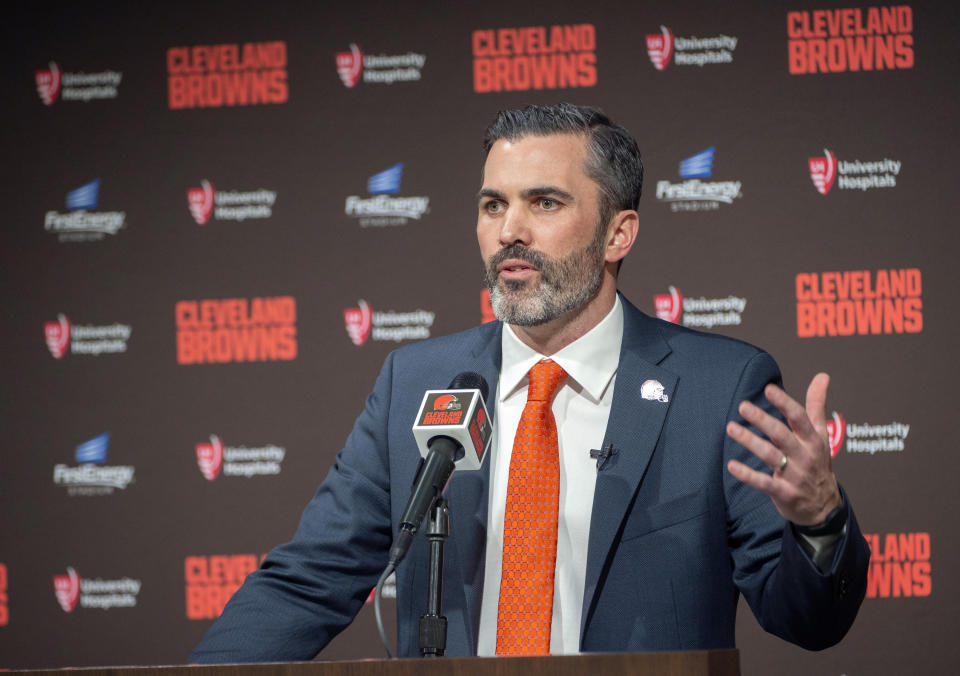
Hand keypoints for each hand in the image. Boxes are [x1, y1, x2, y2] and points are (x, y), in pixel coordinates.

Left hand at [726, 372, 841, 525]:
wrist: (825, 507)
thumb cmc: (818, 464)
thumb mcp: (821, 434)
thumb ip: (817, 405)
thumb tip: (822, 376)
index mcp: (813, 440)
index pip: (799, 418)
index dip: (785, 403)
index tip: (769, 389)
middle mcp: (804, 456)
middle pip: (782, 435)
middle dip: (763, 419)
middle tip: (743, 406)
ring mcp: (794, 476)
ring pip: (770, 456)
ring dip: (750, 441)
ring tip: (731, 428)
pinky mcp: (783, 493)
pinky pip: (763, 483)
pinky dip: (748, 475)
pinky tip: (732, 465)